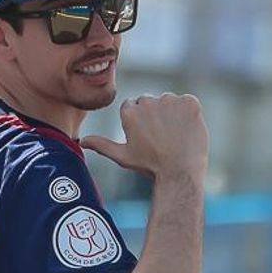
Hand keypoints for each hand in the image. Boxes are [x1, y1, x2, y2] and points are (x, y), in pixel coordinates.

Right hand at [83, 93, 208, 180]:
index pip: (134, 106)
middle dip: (155, 116)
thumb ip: (102, 144)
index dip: (141, 123)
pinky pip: (188, 103)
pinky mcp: (190, 102)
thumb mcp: (123, 156)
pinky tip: (186, 130)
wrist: (180, 172)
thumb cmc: (149, 166)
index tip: (148, 137)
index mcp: (129, 111)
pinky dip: (189, 114)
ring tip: (175, 136)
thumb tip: (82, 141)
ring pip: (169, 102)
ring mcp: (170, 100)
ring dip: (172, 114)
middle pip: (151, 102)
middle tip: (162, 138)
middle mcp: (148, 101)